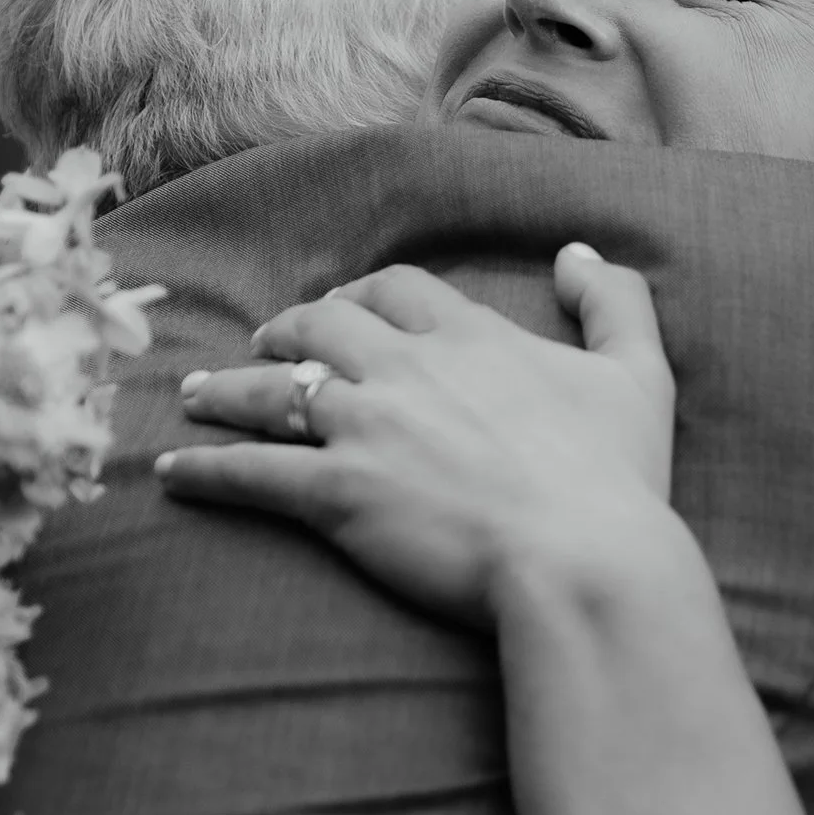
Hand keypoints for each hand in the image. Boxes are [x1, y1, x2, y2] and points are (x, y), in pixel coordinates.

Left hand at [155, 243, 679, 628]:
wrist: (584, 562)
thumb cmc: (618, 480)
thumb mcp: (640, 375)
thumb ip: (614, 302)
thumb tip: (579, 252)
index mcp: (471, 336)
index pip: (397, 291)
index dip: (363, 297)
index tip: (346, 309)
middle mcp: (406, 368)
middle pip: (322, 328)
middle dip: (287, 332)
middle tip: (266, 345)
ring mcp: (365, 428)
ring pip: (274, 393)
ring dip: (229, 390)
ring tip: (198, 397)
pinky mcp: (336, 493)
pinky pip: (251, 473)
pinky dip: (206, 470)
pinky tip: (173, 473)